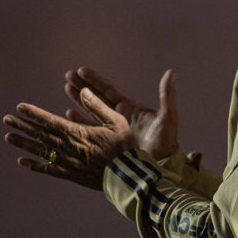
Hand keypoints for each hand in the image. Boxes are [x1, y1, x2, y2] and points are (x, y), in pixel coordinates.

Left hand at [4, 87, 137, 189]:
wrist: (127, 176)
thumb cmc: (124, 147)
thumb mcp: (116, 121)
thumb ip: (98, 106)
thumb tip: (84, 90)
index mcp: (77, 133)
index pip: (49, 121)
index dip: (34, 114)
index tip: (20, 107)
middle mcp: (67, 147)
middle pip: (40, 135)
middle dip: (23, 126)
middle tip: (7, 119)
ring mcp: (67, 162)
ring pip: (40, 151)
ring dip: (23, 143)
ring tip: (8, 137)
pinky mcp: (69, 174)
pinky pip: (48, 169)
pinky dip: (34, 165)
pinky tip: (22, 161)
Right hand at [64, 67, 178, 160]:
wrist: (161, 167)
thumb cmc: (167, 141)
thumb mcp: (167, 117)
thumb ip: (167, 95)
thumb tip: (171, 72)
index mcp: (132, 108)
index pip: (110, 89)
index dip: (96, 80)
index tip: (82, 69)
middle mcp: (121, 116)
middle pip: (98, 96)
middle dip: (84, 85)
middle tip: (68, 75)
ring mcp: (114, 129)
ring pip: (93, 110)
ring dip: (79, 99)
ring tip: (66, 87)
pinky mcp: (108, 142)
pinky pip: (92, 129)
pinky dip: (80, 120)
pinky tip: (69, 114)